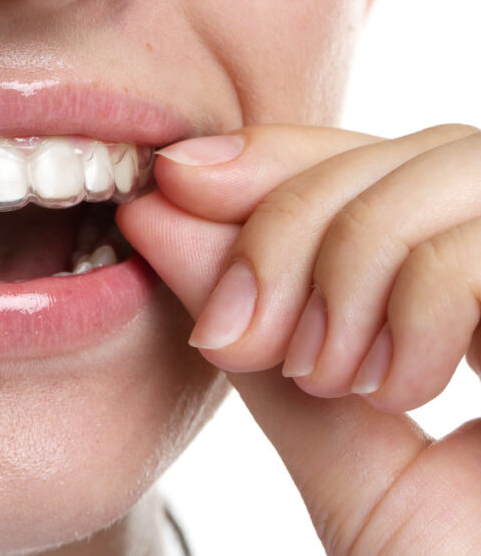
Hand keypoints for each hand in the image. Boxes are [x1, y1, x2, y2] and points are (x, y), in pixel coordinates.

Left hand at [119, 124, 480, 552]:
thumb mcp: (352, 464)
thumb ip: (269, 351)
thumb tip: (163, 223)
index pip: (377, 171)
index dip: (270, 162)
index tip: (164, 187)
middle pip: (410, 150)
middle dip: (291, 218)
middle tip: (232, 330)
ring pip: (451, 164)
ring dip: (352, 260)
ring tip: (327, 375)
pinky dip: (420, 296)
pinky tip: (398, 385)